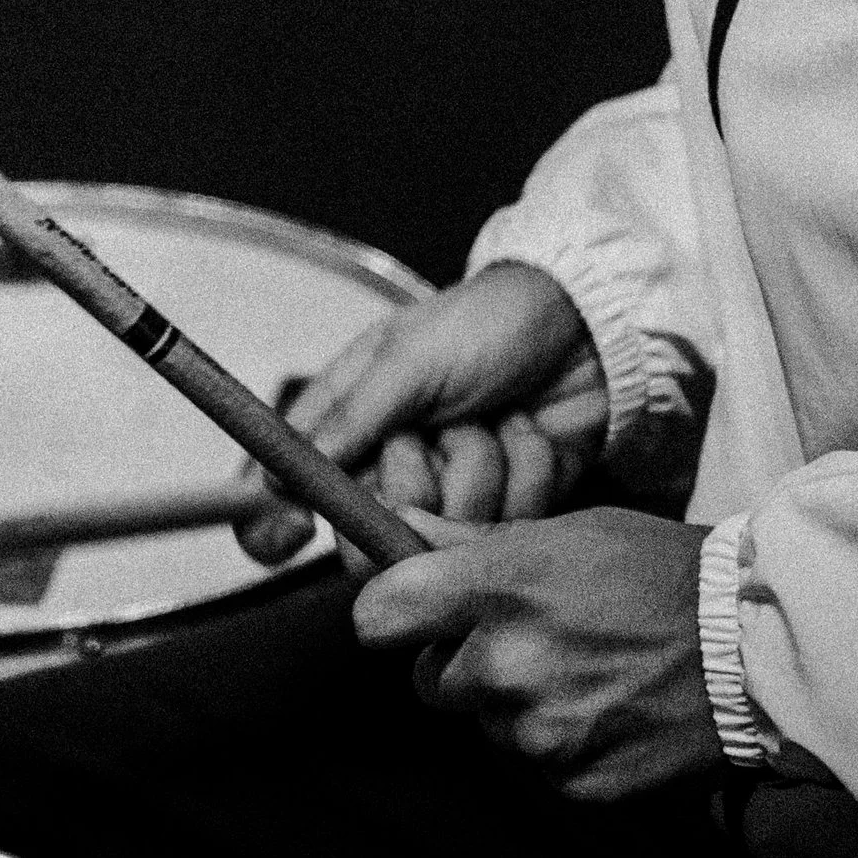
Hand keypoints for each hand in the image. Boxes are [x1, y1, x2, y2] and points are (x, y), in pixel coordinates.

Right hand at [236, 263, 606, 566]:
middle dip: (411, 486)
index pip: (290, 488)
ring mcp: (453, 492)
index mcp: (353, 421)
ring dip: (479, 466)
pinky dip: (524, 473)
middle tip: (431, 438)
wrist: (583, 323)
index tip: (287, 535)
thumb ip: (349, 420)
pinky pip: (506, 527)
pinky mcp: (510, 512)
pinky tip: (531, 432)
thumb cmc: (487, 322)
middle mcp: (395, 465)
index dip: (274, 524)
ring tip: (494, 417)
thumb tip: (281, 479)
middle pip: (367, 533)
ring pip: (445, 531)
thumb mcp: (408, 357)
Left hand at [353, 507, 722, 801]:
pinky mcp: (575, 782)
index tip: (408, 613)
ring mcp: (542, 731)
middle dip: (463, 663)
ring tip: (585, 670)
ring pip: (487, 725)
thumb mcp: (566, 533)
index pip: (377, 616)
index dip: (388, 614)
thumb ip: (471, 543)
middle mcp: (509, 665)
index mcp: (500, 588)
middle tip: (528, 639)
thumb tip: (397, 531)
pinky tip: (609, 708)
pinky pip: (537, 764)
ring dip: (516, 705)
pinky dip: (561, 743)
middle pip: (428, 682)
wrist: (750, 644)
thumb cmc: (656, 570)